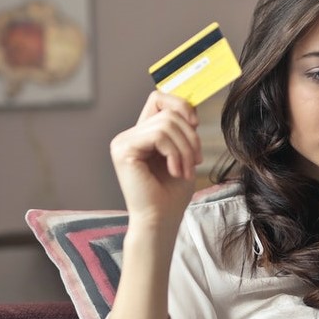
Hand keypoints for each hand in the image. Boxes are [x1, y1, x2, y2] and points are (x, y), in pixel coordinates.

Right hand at [109, 91, 203, 226]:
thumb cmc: (171, 194)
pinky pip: (158, 135)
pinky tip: (175, 171)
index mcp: (141, 134)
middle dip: (190, 137)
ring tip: (185, 170)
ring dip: (185, 149)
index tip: (195, 125)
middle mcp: (129, 135)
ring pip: (166, 124)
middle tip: (196, 162)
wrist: (160, 220)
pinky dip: (175, 153)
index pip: (158, 98)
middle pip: (168, 113)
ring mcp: (123, 141)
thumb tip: (192, 106)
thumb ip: (183, 129)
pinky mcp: (123, 150)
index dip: (180, 105)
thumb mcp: (183, 154)